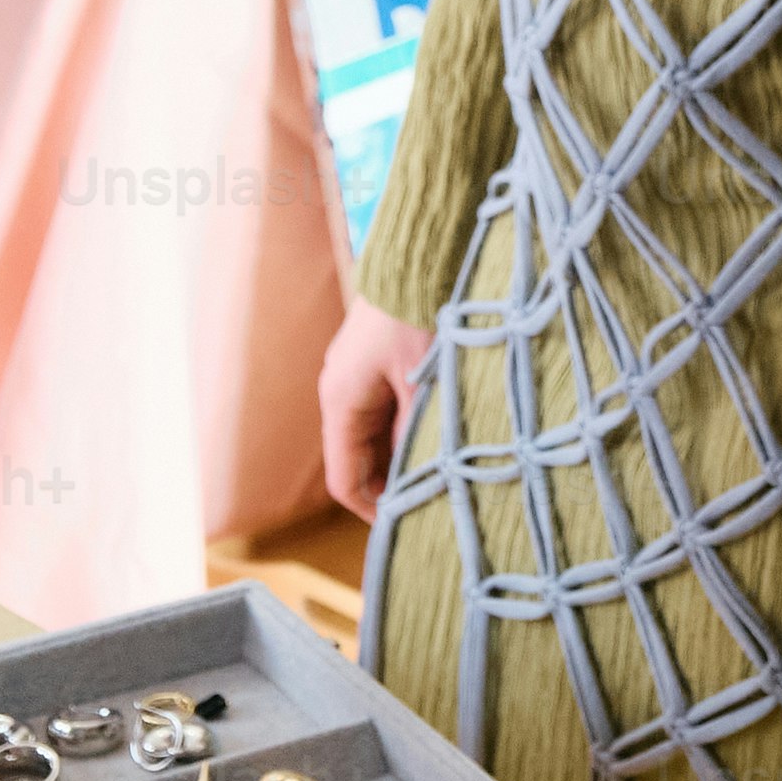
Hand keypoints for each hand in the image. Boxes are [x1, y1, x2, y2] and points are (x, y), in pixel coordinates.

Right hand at [314, 291, 429, 519]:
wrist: (418, 252)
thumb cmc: (417, 313)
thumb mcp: (422, 382)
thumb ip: (416, 435)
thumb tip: (420, 481)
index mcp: (340, 399)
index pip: (344, 479)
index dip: (373, 510)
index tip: (409, 528)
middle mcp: (340, 390)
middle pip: (358, 459)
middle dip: (391, 483)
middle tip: (434, 503)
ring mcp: (356, 374)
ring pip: (374, 436)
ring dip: (401, 456)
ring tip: (442, 472)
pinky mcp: (375, 360)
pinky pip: (384, 409)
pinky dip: (406, 428)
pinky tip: (437, 435)